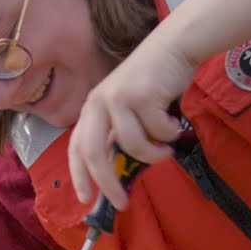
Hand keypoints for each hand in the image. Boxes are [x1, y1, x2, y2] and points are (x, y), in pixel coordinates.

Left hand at [67, 35, 195, 209]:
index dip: (78, 175)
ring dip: (153, 155)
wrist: (173, 47)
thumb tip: (117, 178)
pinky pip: (158, 132)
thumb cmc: (152, 84)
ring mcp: (119, 97)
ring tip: (165, 150)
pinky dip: (170, 135)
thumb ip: (118, 136)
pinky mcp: (143, 95)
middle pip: (94, 152)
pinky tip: (174, 123)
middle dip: (108, 183)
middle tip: (122, 203)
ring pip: (133, 145)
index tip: (84, 199)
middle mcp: (99, 102)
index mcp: (91, 108)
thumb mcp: (126, 109)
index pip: (76, 146)